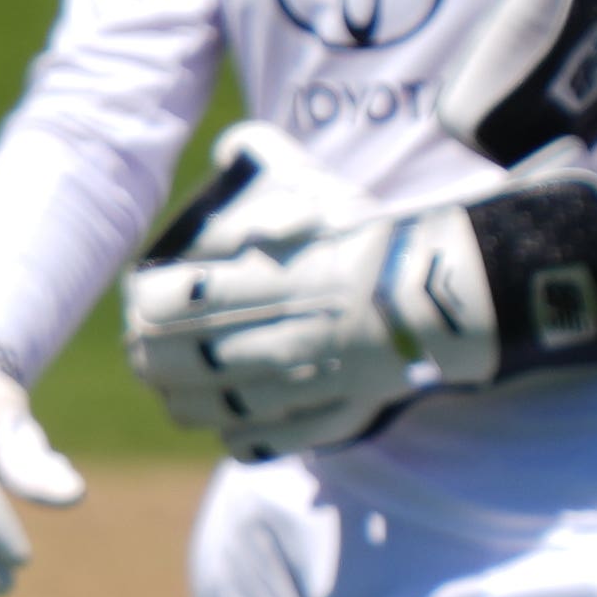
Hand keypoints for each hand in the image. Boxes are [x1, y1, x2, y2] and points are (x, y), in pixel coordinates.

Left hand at [123, 127, 422, 451]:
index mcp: (273, 283)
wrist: (455, 292)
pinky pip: (256, 440)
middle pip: (179, 363)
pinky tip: (224, 413)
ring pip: (209, 409)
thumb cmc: (378, 238)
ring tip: (169, 385)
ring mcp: (306, 389)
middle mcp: (282, 342)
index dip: (144, 304)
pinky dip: (230, 430)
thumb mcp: (321, 190)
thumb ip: (264, 169)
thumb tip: (224, 156)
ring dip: (178, 398)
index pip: (171, 303)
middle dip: (148, 354)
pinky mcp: (330, 421)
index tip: (142, 295)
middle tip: (141, 344)